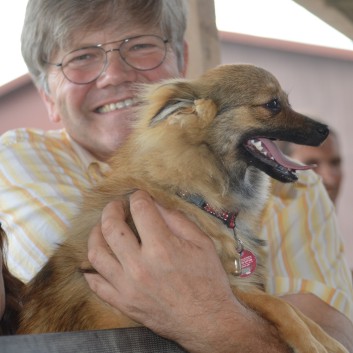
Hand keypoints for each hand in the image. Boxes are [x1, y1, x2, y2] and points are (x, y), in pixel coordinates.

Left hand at [85, 190, 289, 352]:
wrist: (207, 320)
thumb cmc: (208, 280)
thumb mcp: (202, 242)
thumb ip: (177, 219)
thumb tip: (155, 203)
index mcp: (162, 247)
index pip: (140, 209)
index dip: (138, 196)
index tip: (139, 195)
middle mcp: (139, 265)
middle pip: (111, 227)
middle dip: (112, 208)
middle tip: (117, 205)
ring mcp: (127, 286)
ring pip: (96, 253)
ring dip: (96, 234)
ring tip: (103, 227)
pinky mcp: (123, 303)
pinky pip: (95, 283)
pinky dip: (92, 268)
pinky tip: (101, 258)